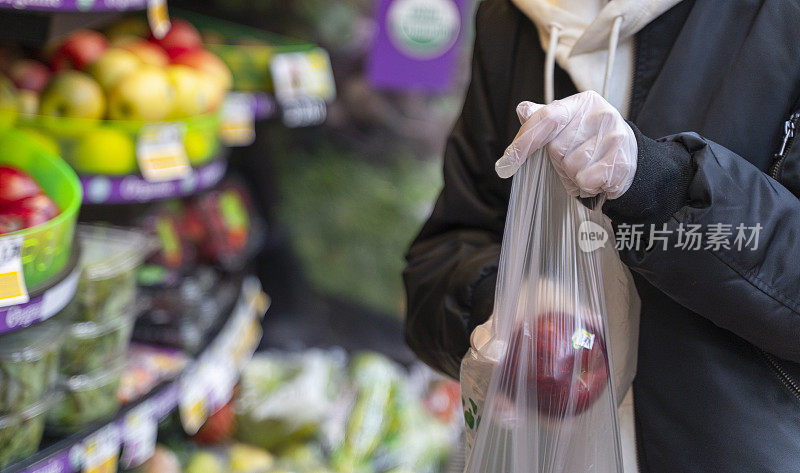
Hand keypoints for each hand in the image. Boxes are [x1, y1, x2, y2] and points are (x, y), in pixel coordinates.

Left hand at [495, 91, 636, 198]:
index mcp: (583, 102)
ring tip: (589, 166)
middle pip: (556, 148)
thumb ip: (543, 119)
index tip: (506, 162)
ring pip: (571, 167)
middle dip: (559, 161)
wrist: (630, 158)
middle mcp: (600, 115)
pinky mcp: (620, 161)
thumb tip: (522, 110)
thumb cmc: (592, 141)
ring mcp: (613, 137)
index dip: (524, 141)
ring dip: (573, 174)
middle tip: (577, 158)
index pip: (546, 118)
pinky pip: (584, 180)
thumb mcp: (569, 124)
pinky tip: (597, 176)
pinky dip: (586, 185)